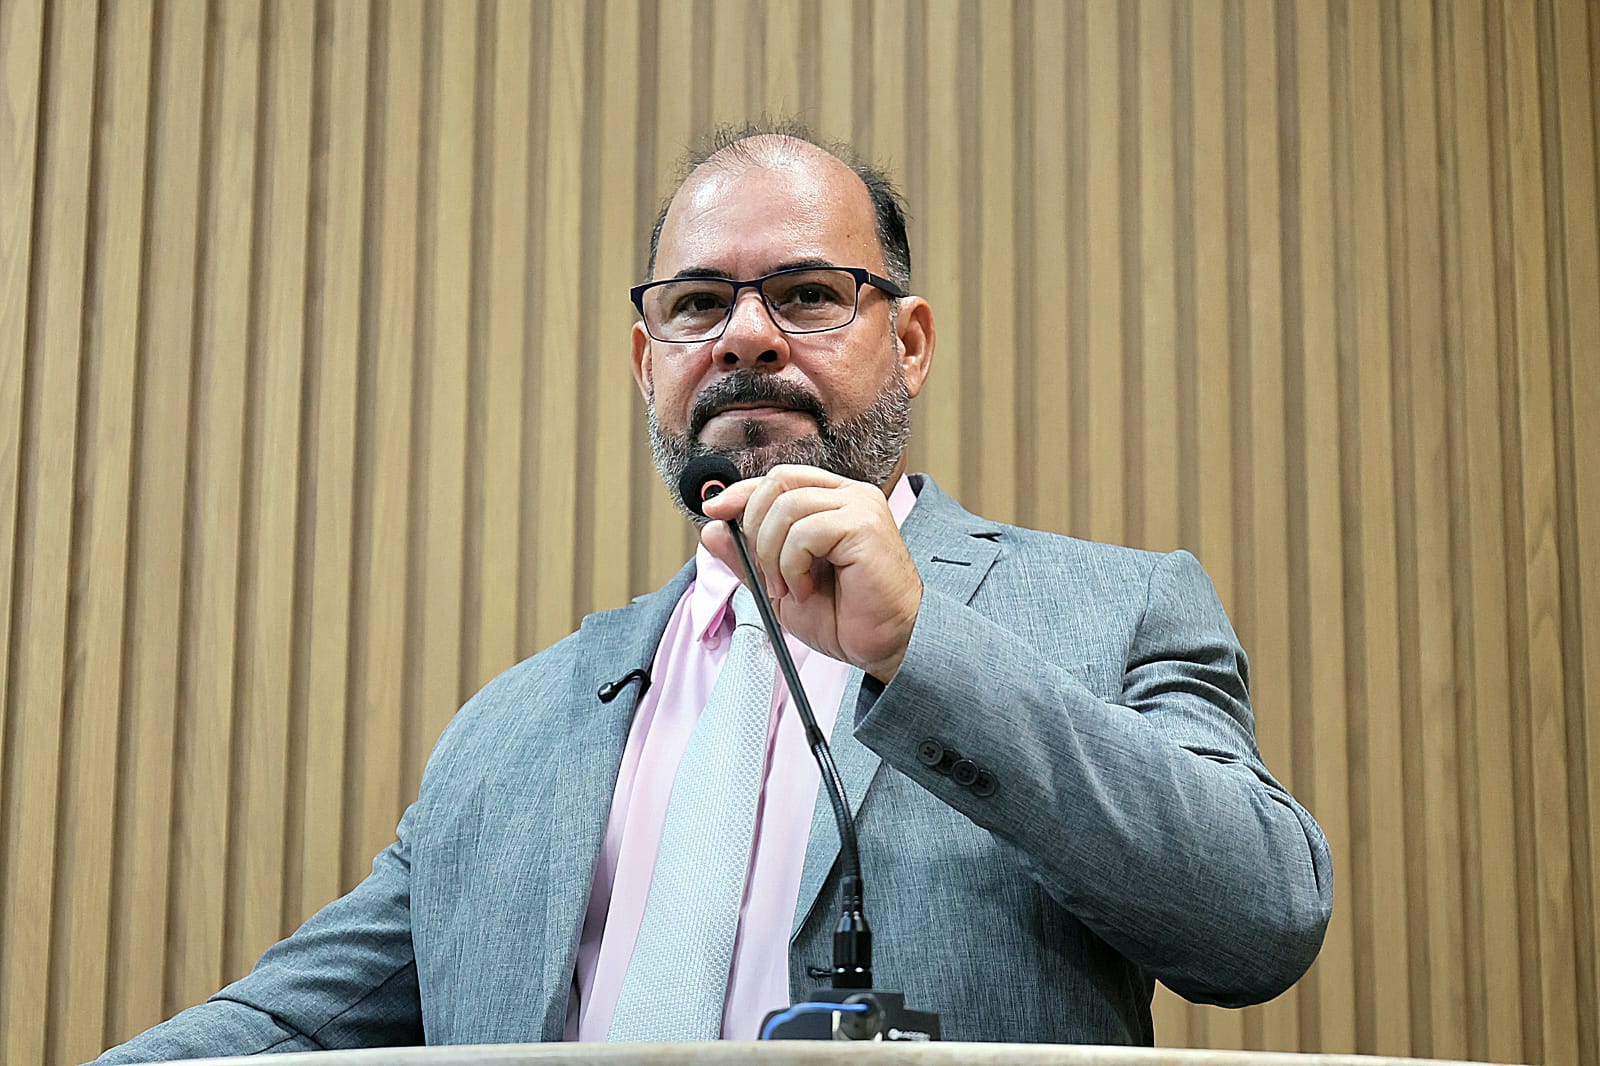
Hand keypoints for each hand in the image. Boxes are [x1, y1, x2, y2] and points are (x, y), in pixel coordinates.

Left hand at [699, 465, 921, 681]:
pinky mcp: (864, 525)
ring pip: (786, 508)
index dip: (741, 493)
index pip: (777, 479)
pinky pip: (805, 532)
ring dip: (773, 555)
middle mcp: (848, 496)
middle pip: (777, 482)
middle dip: (756, 529)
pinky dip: (793, 565)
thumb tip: (711, 530)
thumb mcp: (780, 585)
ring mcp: (859, 506)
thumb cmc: (846, 617)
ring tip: (789, 588)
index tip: (714, 512)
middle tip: (766, 573)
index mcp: (831, 501)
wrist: (884, 645)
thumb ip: (747, 558)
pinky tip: (806, 589)